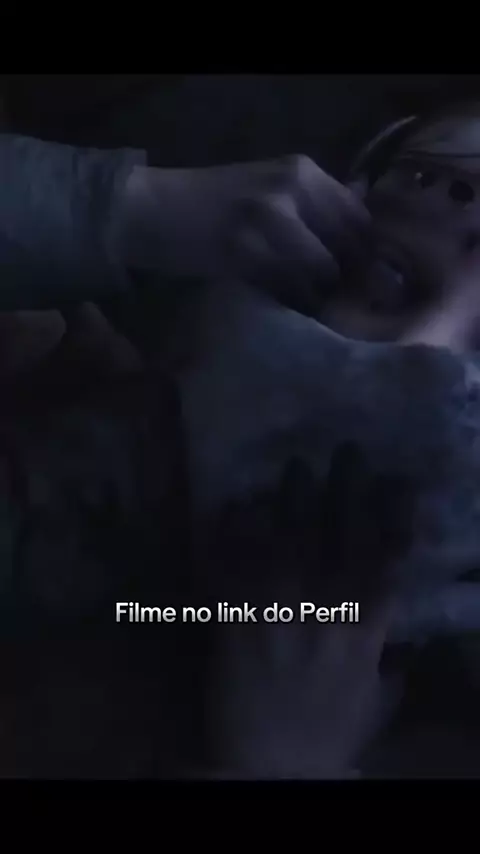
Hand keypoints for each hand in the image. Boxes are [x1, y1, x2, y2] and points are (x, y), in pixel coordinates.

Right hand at [119, 157, 370, 315]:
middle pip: (349, 247)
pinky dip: (296, 305)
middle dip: (352, 283)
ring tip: (318, 313)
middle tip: (345, 308)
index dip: (368, 257)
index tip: (363, 286)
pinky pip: (289, 288)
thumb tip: (366, 247)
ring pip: (323, 273)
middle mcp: (293, 187)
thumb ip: (316, 212)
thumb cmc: (212, 207)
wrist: (151, 211)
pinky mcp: (244, 250)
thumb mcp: (270, 193)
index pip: (362, 219)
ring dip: (324, 299)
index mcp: (304, 172)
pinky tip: (291, 311)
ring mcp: (268, 216)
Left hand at [204, 447, 412, 778]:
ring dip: (292, 494)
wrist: (268, 763)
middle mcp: (323, 603)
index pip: (387, 554)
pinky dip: (233, 528)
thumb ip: (393, 662)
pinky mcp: (233, 612)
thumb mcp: (378, 700)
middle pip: (338, 529)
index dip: (394, 510)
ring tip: (295, 468)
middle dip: (345, 483)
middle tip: (344, 451)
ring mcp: (275, 604)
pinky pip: (231, 558)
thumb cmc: (329, 732)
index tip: (397, 478)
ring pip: (286, 532)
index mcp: (365, 624)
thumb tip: (405, 637)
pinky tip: (238, 505)